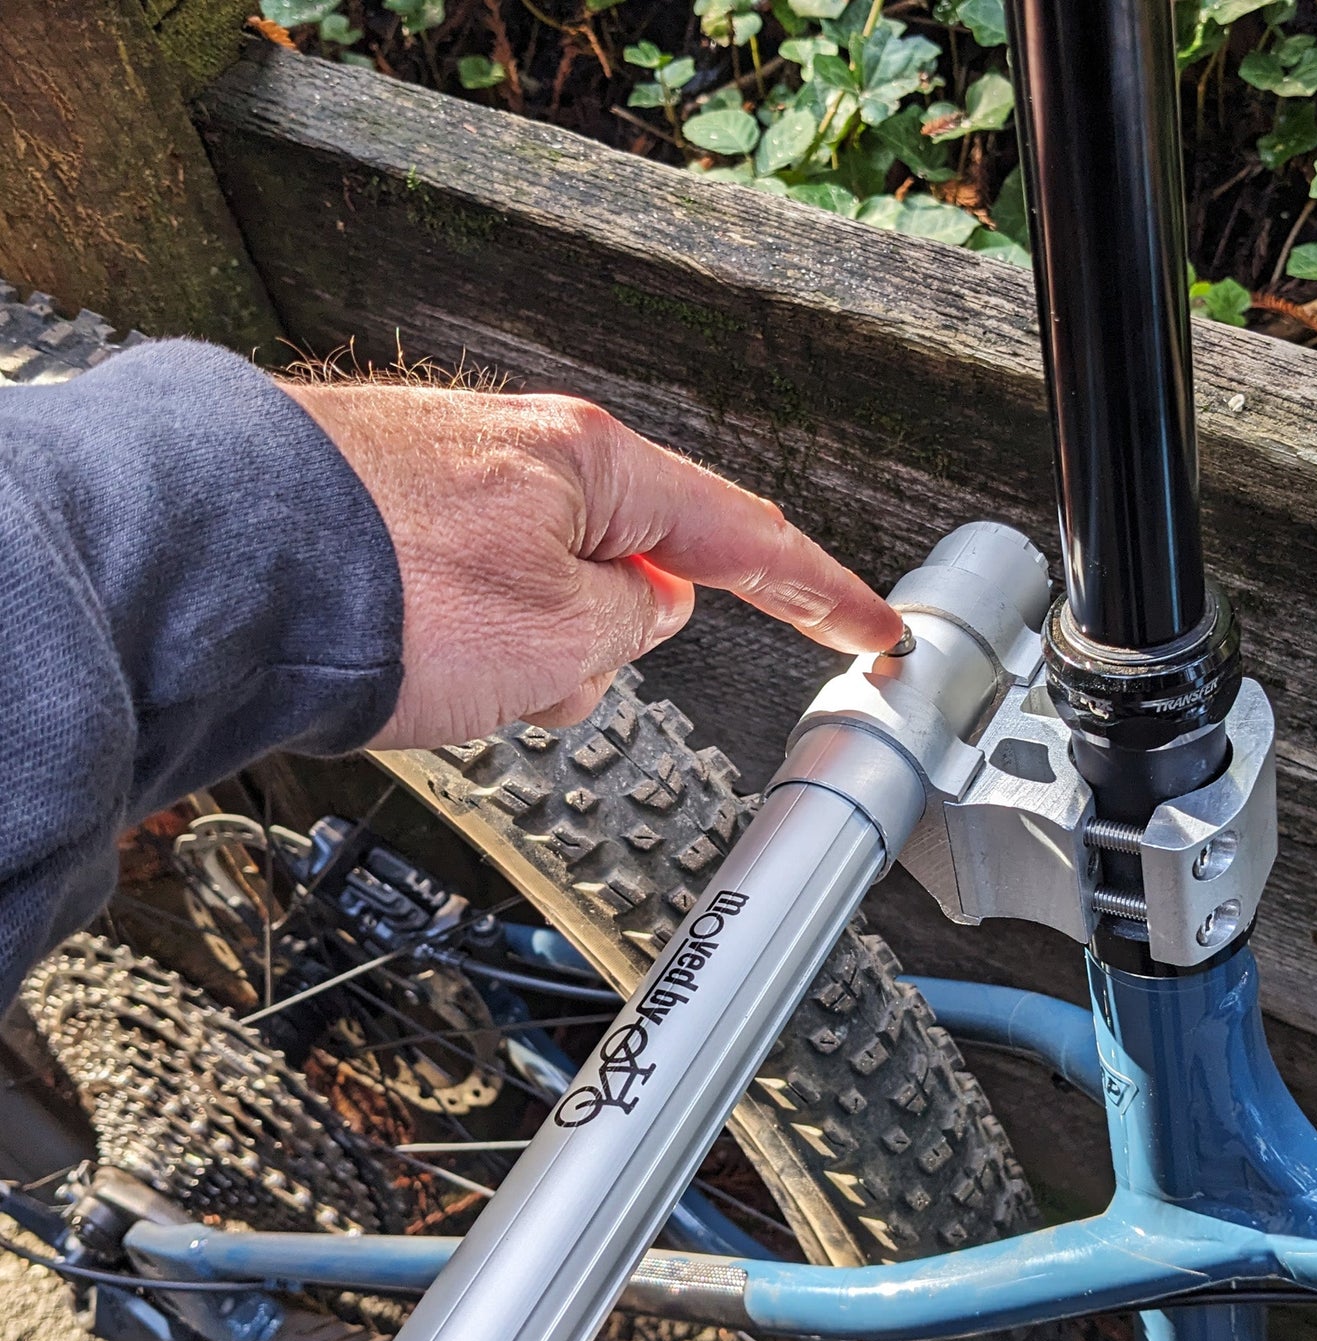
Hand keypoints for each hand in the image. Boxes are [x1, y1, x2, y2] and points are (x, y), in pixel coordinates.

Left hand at [281, 381, 902, 749]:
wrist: (214, 578)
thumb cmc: (382, 591)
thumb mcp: (566, 636)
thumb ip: (637, 622)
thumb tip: (643, 607)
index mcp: (594, 463)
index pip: (745, 537)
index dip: (823, 596)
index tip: (877, 628)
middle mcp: (527, 455)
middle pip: (630, 570)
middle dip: (610, 647)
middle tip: (552, 684)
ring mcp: (455, 482)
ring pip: (546, 597)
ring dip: (526, 659)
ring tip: (450, 680)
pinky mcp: (392, 521)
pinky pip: (471, 599)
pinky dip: (462, 647)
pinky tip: (406, 667)